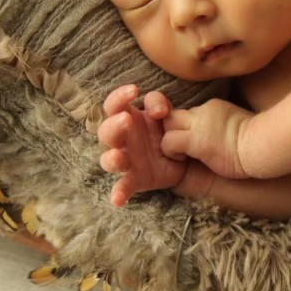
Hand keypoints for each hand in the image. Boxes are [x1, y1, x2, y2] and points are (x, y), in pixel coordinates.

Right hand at [97, 84, 186, 206]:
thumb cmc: (166, 129)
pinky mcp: (134, 179)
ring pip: (110, 160)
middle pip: (106, 132)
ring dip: (111, 159)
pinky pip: (123, 187)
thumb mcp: (165, 113)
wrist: (184, 155)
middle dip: (114, 126)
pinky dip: (118, 193)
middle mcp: (122, 139)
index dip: (119, 97)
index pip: (113, 105)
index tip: (134, 90)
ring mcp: (126, 160)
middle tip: (126, 119)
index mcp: (127, 118)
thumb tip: (157, 110)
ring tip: (117, 157)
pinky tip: (117, 200)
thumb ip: (159, 104)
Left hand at [160, 97, 253, 179]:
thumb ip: (224, 125)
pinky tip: (182, 160)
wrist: (263, 146)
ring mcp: (199, 124)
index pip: (190, 113)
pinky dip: (171, 152)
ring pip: (168, 125)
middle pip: (174, 114)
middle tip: (180, 148)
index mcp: (215, 107)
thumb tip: (222, 136)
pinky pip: (170, 142)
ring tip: (180, 155)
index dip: (187, 127)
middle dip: (172, 130)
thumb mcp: (239, 125)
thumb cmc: (258, 143)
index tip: (194, 139)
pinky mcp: (196, 140)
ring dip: (170, 142)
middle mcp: (204, 111)